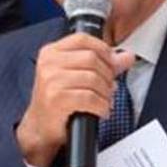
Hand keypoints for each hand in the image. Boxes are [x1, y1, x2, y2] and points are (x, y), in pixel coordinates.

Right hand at [15, 35, 134, 166]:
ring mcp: (51, 81)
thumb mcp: (77, 77)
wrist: (40, 127)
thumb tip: (127, 56)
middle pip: (91, 58)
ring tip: (104, 100)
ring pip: (93, 78)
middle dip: (107, 75)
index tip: (111, 63)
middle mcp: (48, 63)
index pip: (83, 39)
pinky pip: (90, 98)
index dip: (103, 50)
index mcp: (51, 52)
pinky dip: (101, 106)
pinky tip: (100, 110)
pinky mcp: (56, 99)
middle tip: (108, 88)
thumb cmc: (58, 101)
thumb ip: (103, 64)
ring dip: (105, 93)